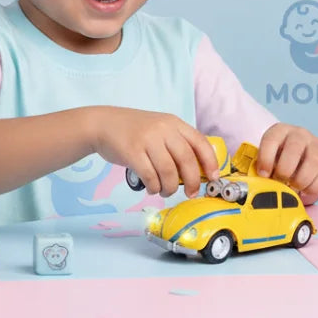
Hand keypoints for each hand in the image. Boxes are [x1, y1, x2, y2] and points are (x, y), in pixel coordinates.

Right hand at [91, 107, 218, 197]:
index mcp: (174, 123)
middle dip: (193, 181)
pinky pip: (150, 176)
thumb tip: (197, 170)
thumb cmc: (134, 130)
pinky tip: (152, 188)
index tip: (213, 177)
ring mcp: (147, 140)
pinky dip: (154, 187)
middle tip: (191, 193)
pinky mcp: (132, 152)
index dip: (210, 162)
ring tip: (165, 192)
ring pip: (168, 171)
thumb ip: (176, 143)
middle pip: (186, 160)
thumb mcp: (159, 128)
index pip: (200, 142)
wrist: (103, 124)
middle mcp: (163, 129)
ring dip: (170, 188)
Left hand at [254, 123, 317, 204]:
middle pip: (294, 148)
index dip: (266, 159)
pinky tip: (305, 194)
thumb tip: (256, 187)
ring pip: (313, 162)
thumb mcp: (266, 161)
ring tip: (294, 189)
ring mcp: (316, 145)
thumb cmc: (276, 162)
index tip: (264, 175)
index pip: (271, 140)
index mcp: (279, 131)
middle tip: (280, 182)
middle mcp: (299, 134)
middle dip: (285, 170)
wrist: (295, 158)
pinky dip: (315, 187)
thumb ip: (261, 171)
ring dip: (302, 181)